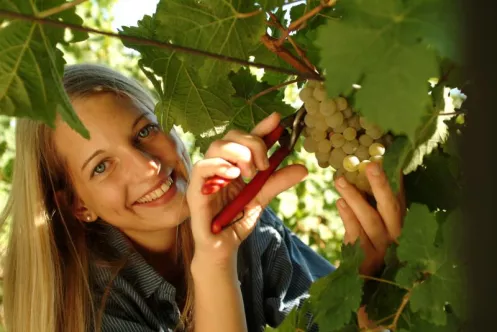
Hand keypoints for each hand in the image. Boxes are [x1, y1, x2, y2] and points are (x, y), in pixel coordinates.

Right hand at [187, 112, 307, 264]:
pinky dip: (219, 165)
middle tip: (264, 164)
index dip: (261, 127)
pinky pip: (202, 167)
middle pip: (231, 136)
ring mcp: (207, 176)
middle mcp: (220, 165)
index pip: (246, 139)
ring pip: (216, 146)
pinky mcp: (196, 189)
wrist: (224, 247)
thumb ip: (277, 182)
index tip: (278, 120)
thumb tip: (303, 168)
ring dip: (238, 153)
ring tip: (250, 173)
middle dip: (252, 143)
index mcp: (235, 164)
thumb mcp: (262, 198)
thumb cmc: (237, 221)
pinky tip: (233, 175)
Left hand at [334, 162, 405, 275]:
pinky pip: (356, 235)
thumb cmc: (369, 245)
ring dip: (355, 198)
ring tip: (340, 180)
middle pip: (391, 207)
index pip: (399, 197)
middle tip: (370, 164)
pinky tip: (339, 202)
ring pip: (371, 220)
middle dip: (381, 185)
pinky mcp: (366, 259)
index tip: (381, 157)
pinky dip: (348, 217)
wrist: (361, 281)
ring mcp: (383, 249)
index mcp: (401, 223)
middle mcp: (397, 235)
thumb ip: (375, 201)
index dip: (393, 178)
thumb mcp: (375, 223)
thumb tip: (370, 165)